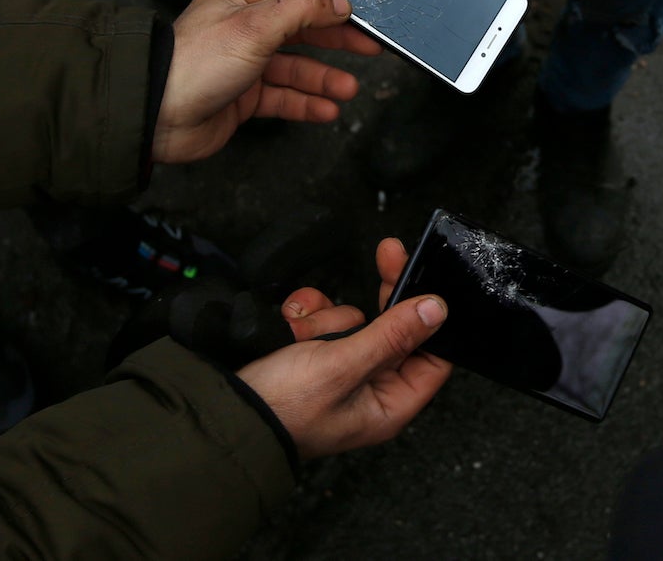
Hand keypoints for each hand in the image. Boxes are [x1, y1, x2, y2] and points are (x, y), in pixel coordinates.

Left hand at [152, 0, 381, 163]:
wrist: (156, 116)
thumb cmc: (192, 63)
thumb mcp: (254, 25)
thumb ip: (302, 8)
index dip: (328, 3)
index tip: (359, 12)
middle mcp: (243, 27)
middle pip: (301, 30)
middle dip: (335, 42)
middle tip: (369, 47)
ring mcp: (244, 63)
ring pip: (295, 68)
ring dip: (324, 78)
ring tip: (349, 89)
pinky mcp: (243, 96)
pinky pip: (284, 97)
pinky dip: (306, 103)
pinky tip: (327, 109)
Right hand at [238, 238, 451, 458]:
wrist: (225, 409)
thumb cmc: (282, 409)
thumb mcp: (342, 367)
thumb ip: (391, 336)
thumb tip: (437, 310)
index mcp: (388, 404)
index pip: (432, 358)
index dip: (432, 320)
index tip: (425, 281)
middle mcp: (368, 387)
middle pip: (393, 328)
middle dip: (379, 300)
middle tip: (388, 253)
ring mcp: (339, 368)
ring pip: (353, 318)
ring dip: (328, 317)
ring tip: (304, 338)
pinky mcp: (312, 352)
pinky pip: (322, 317)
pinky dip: (306, 315)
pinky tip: (290, 327)